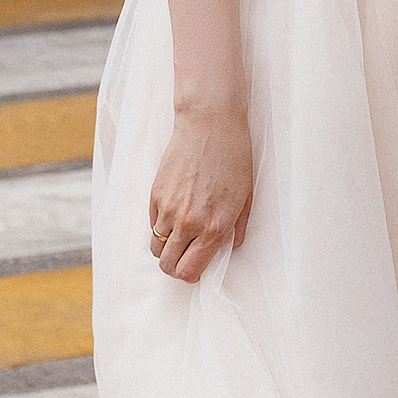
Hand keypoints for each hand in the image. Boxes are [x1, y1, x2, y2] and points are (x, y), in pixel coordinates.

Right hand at [148, 98, 253, 279]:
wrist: (210, 123)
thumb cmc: (233, 156)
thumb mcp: (245, 196)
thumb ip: (236, 228)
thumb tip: (229, 248)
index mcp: (214, 227)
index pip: (190, 271)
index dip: (191, 274)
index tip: (196, 267)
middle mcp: (189, 223)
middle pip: (168, 266)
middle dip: (176, 266)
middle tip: (185, 255)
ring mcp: (169, 209)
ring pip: (157, 247)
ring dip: (167, 246)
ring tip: (180, 233)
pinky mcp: (156, 194)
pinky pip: (152, 224)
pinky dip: (160, 225)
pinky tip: (175, 211)